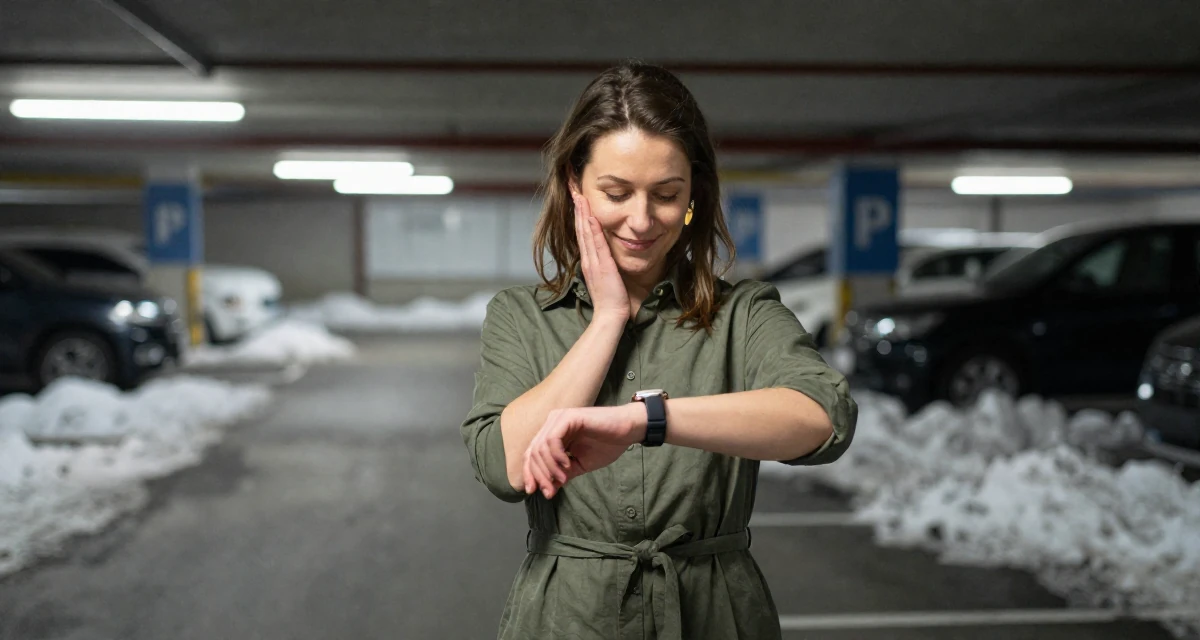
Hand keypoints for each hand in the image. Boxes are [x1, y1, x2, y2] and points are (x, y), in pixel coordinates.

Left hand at [523, 404, 646, 498]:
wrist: (628, 431)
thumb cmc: (607, 444)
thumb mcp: (580, 465)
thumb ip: (562, 474)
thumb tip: (547, 489)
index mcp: (552, 433)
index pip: (531, 454)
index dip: (530, 473)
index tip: (533, 491)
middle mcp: (552, 423)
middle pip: (533, 452)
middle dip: (539, 475)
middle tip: (550, 491)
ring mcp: (559, 418)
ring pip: (540, 447)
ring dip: (549, 468)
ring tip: (563, 479)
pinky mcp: (569, 417)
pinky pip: (553, 439)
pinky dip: (557, 456)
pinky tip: (567, 464)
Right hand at [572, 191, 629, 322]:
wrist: (610, 315)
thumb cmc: (611, 299)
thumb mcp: (604, 277)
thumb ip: (602, 264)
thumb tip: (602, 254)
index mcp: (588, 260)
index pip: (582, 232)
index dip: (579, 214)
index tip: (577, 197)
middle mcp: (588, 258)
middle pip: (580, 228)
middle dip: (577, 207)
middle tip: (572, 188)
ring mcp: (593, 262)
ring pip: (586, 232)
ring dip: (582, 213)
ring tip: (578, 195)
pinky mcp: (602, 266)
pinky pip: (597, 244)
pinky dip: (592, 229)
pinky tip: (590, 217)